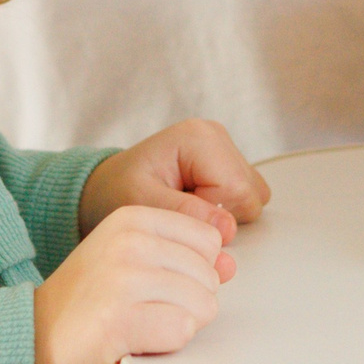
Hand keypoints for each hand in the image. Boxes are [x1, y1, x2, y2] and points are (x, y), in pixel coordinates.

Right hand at [31, 205, 228, 363]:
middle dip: (188, 304)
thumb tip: (231, 265)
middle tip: (147, 312)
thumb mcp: (130, 260)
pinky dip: (166, 347)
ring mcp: (123, 279)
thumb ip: (180, 257)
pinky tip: (136, 343)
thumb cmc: (84, 306)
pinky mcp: (119, 320)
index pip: (208, 239)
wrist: (30, 340)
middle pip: (209, 275)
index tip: (160, 287)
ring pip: (201, 305)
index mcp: (132, 218)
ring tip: (141, 327)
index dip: (195, 273)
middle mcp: (129, 242)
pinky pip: (181, 331)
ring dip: (177, 327)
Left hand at [79, 118, 269, 238]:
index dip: (212, 216)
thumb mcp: (142, 205)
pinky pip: (247, 196)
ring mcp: (224, 147)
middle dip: (219, 214)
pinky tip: (196, 202)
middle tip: (180, 208)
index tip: (179, 212)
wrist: (109, 184)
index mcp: (199, 137)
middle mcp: (216, 136)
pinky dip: (225, 208)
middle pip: (250, 193)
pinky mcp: (226, 162)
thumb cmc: (120, 190)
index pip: (236, 191)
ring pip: (253, 196)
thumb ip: (185, 214)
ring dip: (224, 212)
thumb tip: (228, 228)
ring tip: (186, 205)